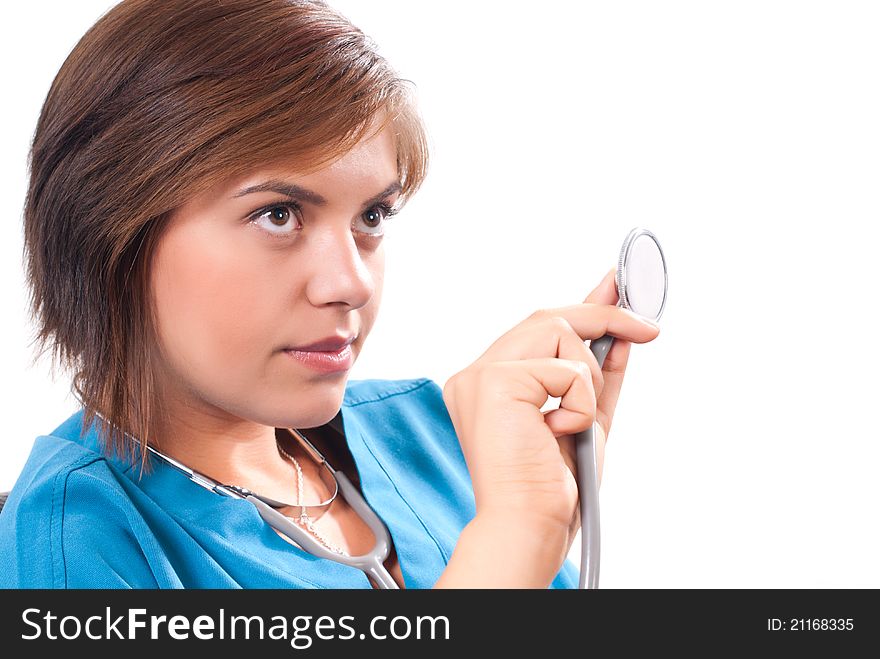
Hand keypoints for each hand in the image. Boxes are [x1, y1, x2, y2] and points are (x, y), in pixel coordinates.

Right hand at [442, 268, 660, 542]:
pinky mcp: (493, 382)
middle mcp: (475, 374)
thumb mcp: (587, 416)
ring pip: (557, 332)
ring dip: (588, 379)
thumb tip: (620, 326)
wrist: (529, 526)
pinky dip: (580, 403)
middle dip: (604, 317)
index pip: (537, 328)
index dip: (583, 306)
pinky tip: (558, 432)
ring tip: (572, 421)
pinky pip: (565, 369)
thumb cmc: (551, 485)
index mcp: (490, 383)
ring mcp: (479, 376)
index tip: (618, 287)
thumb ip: (599, 370)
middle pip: (547, 317)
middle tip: (648, 328)